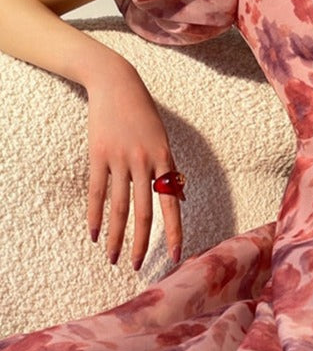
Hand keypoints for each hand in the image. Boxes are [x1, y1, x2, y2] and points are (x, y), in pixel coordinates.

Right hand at [86, 64, 181, 268]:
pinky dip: (94, 215)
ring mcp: (120, 159)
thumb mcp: (164, 140)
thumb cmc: (144, 115)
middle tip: (137, 266)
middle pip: (144, 213)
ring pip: (118, 207)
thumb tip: (181, 199)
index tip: (176, 256)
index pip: (171, 205)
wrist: (117, 83)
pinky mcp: (98, 155)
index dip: (175, 232)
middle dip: (142, 243)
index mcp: (165, 160)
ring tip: (112, 257)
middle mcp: (144, 162)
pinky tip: (93, 234)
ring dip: (115, 236)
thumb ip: (170, 171)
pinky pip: (97, 192)